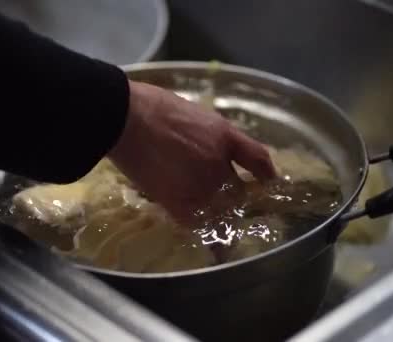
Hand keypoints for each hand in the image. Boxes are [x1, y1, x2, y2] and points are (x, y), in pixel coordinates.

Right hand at [108, 80, 275, 220]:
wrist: (125, 119)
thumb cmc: (154, 108)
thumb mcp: (195, 114)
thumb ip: (213, 135)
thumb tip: (225, 154)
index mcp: (224, 138)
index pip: (257, 159)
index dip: (266, 174)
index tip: (266, 183)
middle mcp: (219, 165)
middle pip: (240, 192)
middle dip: (237, 197)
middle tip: (228, 202)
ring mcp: (200, 186)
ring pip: (219, 210)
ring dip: (217, 213)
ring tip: (210, 217)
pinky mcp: (178, 202)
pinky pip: (198, 222)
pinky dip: (199, 225)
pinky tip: (196, 225)